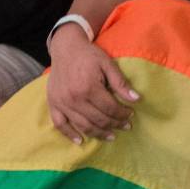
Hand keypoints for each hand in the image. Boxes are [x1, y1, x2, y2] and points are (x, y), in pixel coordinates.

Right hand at [47, 23, 138, 143]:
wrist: (65, 48)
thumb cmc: (89, 55)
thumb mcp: (108, 64)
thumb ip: (120, 83)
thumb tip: (136, 99)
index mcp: (89, 87)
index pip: (110, 108)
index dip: (122, 114)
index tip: (131, 115)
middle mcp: (74, 98)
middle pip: (98, 119)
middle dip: (114, 125)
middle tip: (125, 126)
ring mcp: (62, 103)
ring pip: (82, 125)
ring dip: (98, 133)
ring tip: (111, 136)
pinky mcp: (53, 104)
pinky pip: (60, 124)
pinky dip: (70, 135)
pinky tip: (80, 141)